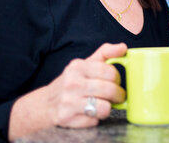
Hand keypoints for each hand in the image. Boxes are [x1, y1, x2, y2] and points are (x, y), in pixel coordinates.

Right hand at [9, 43, 126, 139]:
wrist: (45, 103)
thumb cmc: (72, 82)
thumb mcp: (85, 64)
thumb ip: (105, 54)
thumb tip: (123, 47)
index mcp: (78, 67)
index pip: (110, 72)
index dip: (117, 78)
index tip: (115, 81)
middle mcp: (72, 83)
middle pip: (110, 90)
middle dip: (118, 95)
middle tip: (117, 96)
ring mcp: (68, 101)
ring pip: (105, 108)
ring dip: (108, 108)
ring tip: (103, 104)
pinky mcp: (67, 118)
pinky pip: (94, 121)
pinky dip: (95, 118)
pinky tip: (88, 113)